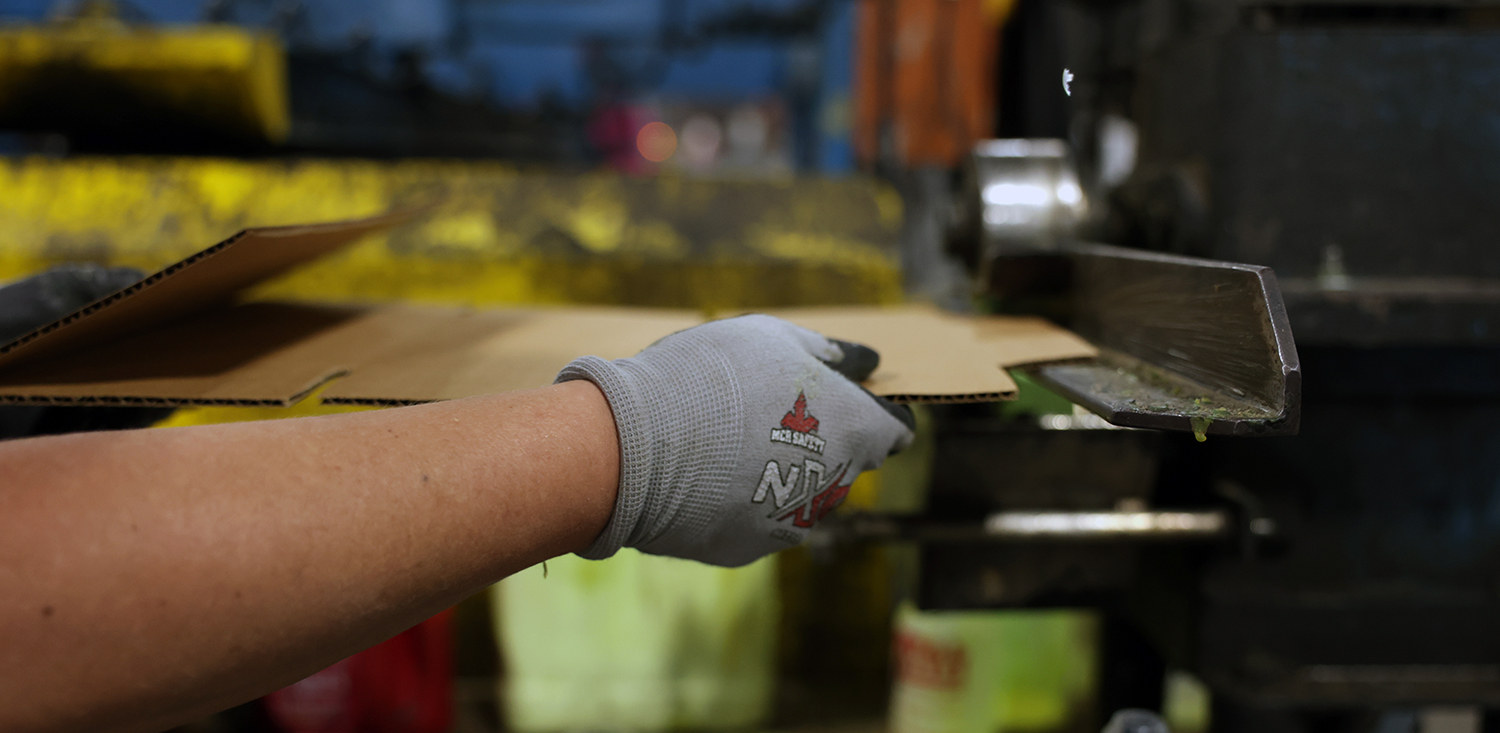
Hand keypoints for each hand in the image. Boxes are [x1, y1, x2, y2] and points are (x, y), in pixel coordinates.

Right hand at [556, 314, 915, 566]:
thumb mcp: (772, 339)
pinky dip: (741, 500)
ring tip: (729, 442)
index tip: (845, 400)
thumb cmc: (711, 378)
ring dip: (782, 472)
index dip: (874, 414)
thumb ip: (828, 353)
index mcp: (854, 430)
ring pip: (802, 495)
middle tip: (771, 412)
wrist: (637, 447)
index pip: (894, 431)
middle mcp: (835, 485)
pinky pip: (756, 519)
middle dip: (823, 441)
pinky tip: (705, 475)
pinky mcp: (749, 549)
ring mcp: (791, 524)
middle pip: (847, 463)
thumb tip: (866, 364)